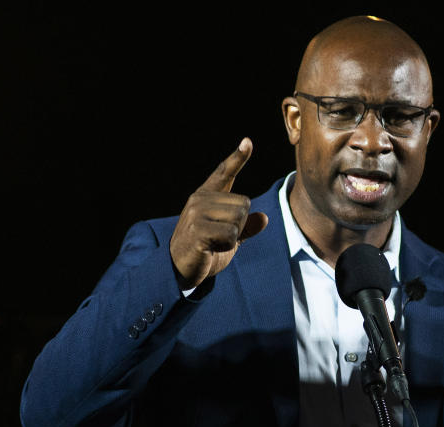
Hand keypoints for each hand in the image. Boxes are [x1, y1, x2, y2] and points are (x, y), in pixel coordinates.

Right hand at [170, 138, 268, 288]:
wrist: (179, 268)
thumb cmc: (205, 250)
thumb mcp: (230, 237)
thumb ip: (246, 226)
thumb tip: (264, 218)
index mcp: (207, 196)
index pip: (225, 172)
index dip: (238, 158)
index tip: (247, 141)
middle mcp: (200, 199)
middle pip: (244, 203)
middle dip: (241, 224)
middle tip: (220, 237)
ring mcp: (196, 213)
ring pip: (239, 218)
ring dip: (234, 236)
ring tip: (214, 242)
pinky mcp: (197, 230)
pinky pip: (231, 235)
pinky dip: (228, 246)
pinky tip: (212, 249)